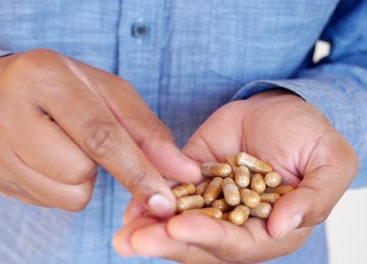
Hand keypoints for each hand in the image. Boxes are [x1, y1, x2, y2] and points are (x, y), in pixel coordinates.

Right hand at [0, 49, 199, 214]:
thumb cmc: (62, 87)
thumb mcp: (107, 93)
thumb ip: (147, 132)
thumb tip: (183, 172)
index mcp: (43, 78)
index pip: (97, 134)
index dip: (135, 170)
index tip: (164, 200)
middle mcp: (8, 112)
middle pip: (80, 169)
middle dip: (99, 164)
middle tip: (83, 136)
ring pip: (67, 194)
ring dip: (81, 178)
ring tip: (65, 146)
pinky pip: (50, 202)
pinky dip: (63, 187)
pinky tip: (49, 160)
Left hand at [113, 90, 358, 262]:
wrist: (282, 108)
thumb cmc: (311, 136)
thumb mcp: (330, 163)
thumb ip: (314, 198)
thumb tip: (280, 227)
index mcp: (270, 229)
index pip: (237, 243)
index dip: (209, 237)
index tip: (178, 227)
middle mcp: (235, 221)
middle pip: (199, 241)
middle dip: (166, 242)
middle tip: (133, 241)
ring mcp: (210, 200)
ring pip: (177, 222)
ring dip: (149, 230)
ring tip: (123, 234)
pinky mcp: (192, 177)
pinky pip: (168, 192)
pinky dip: (147, 201)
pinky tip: (127, 209)